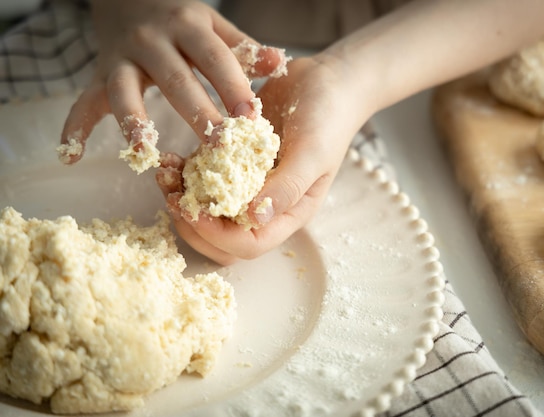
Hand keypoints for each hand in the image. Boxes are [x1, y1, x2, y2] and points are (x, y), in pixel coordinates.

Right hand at [59, 0, 285, 162]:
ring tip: (142, 153)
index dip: (233, 85)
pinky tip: (69, 156)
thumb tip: (280, 63)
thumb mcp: (215, 27)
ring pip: (123, 92)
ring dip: (133, 122)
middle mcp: (152, 42)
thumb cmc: (184, 22)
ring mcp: (122, 59)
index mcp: (188, 27)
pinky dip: (73, 128)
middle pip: (176, 80)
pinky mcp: (99, 75)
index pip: (214, 58)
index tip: (252, 116)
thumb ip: (244, 49)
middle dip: (197, 113)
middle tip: (218, 145)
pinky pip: (83, 102)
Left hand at [156, 54, 371, 264]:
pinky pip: (201, 178)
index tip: (196, 210)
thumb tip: (254, 219)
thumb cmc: (329, 118)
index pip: (250, 244)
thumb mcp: (313, 153)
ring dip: (182, 198)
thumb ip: (287, 188)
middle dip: (192, 224)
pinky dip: (181, 172)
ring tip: (165, 173)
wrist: (326, 80)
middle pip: (221, 238)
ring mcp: (246, 185)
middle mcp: (264, 205)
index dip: (218, 235)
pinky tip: (170, 156)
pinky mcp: (230, 162)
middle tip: (173, 198)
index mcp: (288, 212)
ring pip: (206, 210)